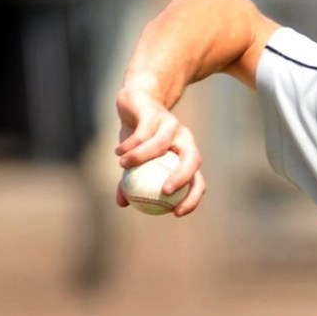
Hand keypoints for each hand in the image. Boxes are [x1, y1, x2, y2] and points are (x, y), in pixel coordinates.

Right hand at [113, 77, 205, 215]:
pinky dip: (131, 143)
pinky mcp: (155, 113)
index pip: (197, 181)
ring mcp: (171, 125)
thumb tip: (122, 204)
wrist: (136, 102)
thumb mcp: (134, 162)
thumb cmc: (139, 137)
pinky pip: (143, 131)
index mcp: (186, 156)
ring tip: (123, 165)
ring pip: (161, 143)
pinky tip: (119, 152)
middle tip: (164, 192)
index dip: (192, 198)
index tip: (177, 213)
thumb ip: (130, 182)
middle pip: (192, 160)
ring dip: (142, 156)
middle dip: (182, 177)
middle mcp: (184, 140)